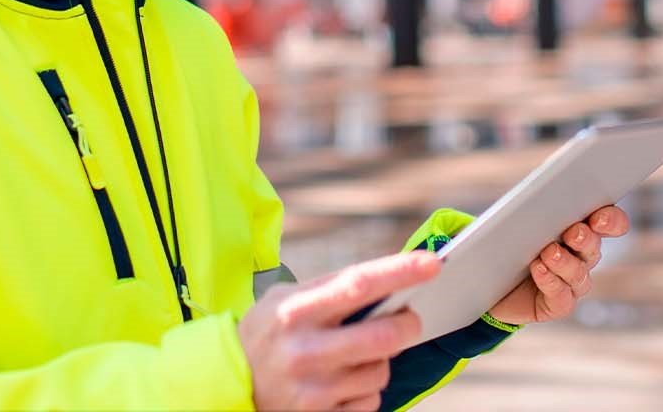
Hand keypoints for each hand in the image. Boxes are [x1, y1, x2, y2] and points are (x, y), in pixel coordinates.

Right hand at [240, 251, 438, 410]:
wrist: (231, 383)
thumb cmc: (268, 333)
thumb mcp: (284, 300)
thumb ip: (330, 290)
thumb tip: (389, 281)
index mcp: (295, 311)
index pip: (357, 285)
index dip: (399, 272)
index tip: (431, 263)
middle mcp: (305, 351)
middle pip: (383, 337)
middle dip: (407, 325)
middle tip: (409, 319)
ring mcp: (314, 389)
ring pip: (381, 371)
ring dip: (380, 361)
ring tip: (355, 355)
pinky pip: (371, 401)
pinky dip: (365, 390)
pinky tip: (342, 382)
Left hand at [487, 204, 628, 324]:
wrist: (487, 282)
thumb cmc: (506, 243)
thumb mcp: (517, 220)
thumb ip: (533, 209)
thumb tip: (535, 197)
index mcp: (580, 228)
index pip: (609, 222)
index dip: (611, 220)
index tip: (599, 216)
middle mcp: (582, 256)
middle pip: (593, 246)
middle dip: (586, 239)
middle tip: (574, 232)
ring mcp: (572, 283)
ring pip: (578, 273)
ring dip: (565, 262)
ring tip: (549, 252)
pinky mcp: (558, 304)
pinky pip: (561, 296)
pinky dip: (550, 281)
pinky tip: (539, 270)